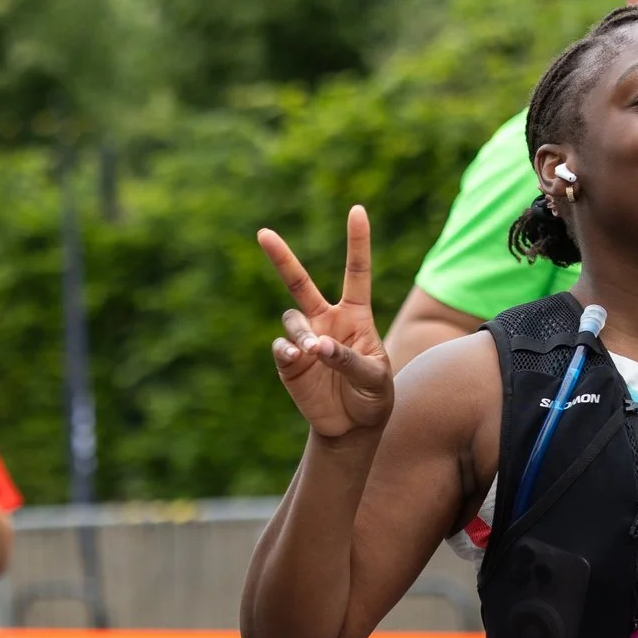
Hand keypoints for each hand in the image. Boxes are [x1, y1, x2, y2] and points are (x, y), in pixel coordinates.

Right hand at [257, 207, 392, 439]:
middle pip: (299, 283)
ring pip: (291, 319)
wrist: (351, 427)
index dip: (356, 241)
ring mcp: (305, 340)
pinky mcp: (288, 362)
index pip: (357, 272)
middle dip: (281, 258)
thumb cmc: (372, 396)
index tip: (357, 210)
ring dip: (301, 332)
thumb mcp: (375, 378)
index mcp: (356, 316)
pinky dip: (287, 351)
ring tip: (312, 351)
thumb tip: (317, 345)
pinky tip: (298, 359)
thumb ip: (349, 359)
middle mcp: (326, 321)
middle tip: (262, 233)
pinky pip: (281, 347)